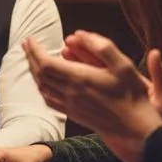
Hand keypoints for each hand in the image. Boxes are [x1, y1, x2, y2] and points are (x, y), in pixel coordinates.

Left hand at [24, 32, 161, 161]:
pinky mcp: (71, 113)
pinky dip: (40, 86)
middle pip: (40, 73)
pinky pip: (47, 98)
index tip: (30, 39)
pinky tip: (42, 81)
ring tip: (32, 58)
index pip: (45, 63)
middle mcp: (69, 92)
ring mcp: (68, 104)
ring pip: (41, 86)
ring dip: (33, 70)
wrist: (134, 127)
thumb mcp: (123, 65)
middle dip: (30, 57)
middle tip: (27, 44)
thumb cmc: (131, 95)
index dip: (34, 50)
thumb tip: (78, 34)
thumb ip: (101, 47)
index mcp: (79, 78)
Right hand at [65, 34, 161, 121]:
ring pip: (85, 80)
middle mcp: (115, 85)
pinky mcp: (99, 109)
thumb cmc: (159, 119)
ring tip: (59, 61)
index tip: (77, 37)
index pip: (106, 57)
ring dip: (72, 70)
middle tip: (64, 46)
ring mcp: (105, 96)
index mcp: (129, 79)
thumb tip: (156, 53)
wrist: (151, 142)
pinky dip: (70, 89)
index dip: (91, 46)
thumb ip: (160, 75)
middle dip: (78, 55)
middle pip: (93, 66)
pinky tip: (60, 85)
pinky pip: (81, 96)